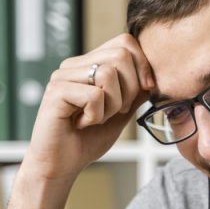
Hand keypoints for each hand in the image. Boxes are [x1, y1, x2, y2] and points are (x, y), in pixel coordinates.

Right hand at [24, 33, 154, 182]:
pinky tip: (82, 124)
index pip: (125, 43)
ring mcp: (63, 76)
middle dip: (130, 89)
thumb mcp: (120, 113)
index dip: (143, 65)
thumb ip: (135, 93)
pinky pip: (95, 96)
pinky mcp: (56, 91)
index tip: (146, 89)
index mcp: (89, 65)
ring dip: (113, 105)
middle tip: (116, 111)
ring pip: (109, 74)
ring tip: (96, 118)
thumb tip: (153, 75)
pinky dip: (97, 116)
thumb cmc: (87, 140)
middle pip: (121, 55)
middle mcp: (74, 65)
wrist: (60, 165)